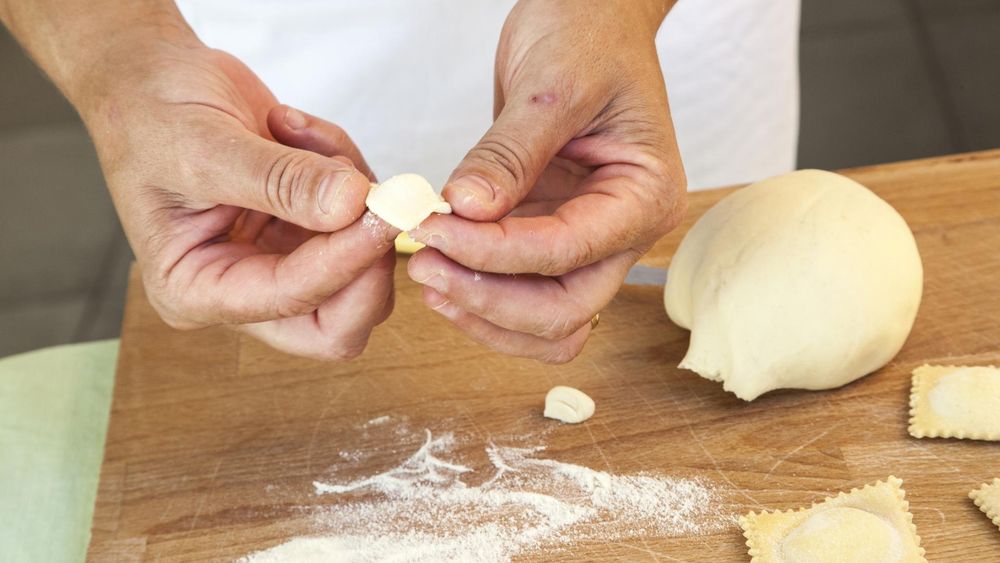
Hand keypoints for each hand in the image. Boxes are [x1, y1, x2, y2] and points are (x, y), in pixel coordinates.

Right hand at [83, 43, 397, 359]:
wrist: (147, 78)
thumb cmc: (150, 115)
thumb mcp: (205, 144)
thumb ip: (279, 180)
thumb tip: (351, 204)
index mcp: (196, 291)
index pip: (291, 301)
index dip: (344, 262)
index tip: (380, 214)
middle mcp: (242, 289)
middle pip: (339, 322)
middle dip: (369, 263)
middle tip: (379, 198)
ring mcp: (280, 260)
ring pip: (362, 269)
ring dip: (354, 198)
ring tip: (302, 135)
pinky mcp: (306, 230)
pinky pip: (357, 217)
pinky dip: (347, 170)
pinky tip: (297, 130)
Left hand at [407, 0, 686, 362]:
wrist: (590, 15)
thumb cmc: (591, 36)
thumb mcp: (551, 86)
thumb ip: (509, 154)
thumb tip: (466, 209)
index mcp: (644, 196)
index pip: (567, 250)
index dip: (494, 253)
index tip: (435, 231)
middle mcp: (622, 229)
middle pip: (563, 311)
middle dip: (490, 300)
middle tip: (426, 266)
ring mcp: (587, 236)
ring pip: (542, 318)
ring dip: (484, 310)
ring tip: (426, 273)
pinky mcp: (549, 231)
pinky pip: (519, 289)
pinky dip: (479, 291)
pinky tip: (439, 267)